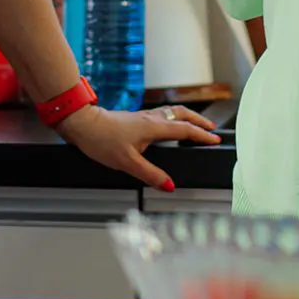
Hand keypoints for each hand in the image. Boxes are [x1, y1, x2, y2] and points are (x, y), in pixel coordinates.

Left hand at [54, 104, 220, 190]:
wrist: (83, 124)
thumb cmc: (102, 140)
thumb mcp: (127, 163)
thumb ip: (150, 174)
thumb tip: (169, 185)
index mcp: (154, 128)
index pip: (185, 130)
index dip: (202, 135)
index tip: (215, 139)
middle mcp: (151, 119)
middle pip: (182, 115)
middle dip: (199, 121)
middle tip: (212, 128)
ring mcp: (143, 117)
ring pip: (172, 112)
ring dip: (187, 117)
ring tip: (195, 125)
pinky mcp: (135, 118)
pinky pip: (161, 114)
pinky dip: (173, 118)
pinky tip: (168, 126)